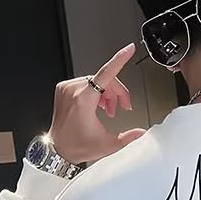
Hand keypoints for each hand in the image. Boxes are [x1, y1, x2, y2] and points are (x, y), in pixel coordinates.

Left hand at [48, 43, 145, 162]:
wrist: (58, 150)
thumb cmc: (77, 146)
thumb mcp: (108, 145)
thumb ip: (129, 137)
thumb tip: (142, 133)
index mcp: (84, 101)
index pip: (106, 74)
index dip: (120, 60)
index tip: (128, 49)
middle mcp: (73, 91)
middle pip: (105, 80)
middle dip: (117, 93)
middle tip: (123, 107)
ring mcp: (66, 88)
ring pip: (96, 81)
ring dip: (107, 93)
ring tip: (109, 109)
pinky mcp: (63, 89)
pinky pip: (85, 83)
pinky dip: (95, 91)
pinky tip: (98, 105)